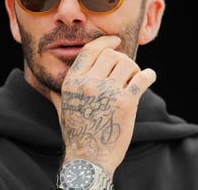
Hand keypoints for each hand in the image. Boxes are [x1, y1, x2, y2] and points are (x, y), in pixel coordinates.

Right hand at [49, 35, 156, 175]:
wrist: (89, 157)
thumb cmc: (77, 132)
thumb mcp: (62, 108)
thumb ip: (59, 93)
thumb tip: (49, 87)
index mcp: (73, 81)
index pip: (91, 51)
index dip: (105, 41)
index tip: (115, 40)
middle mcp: (89, 83)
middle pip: (111, 55)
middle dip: (121, 59)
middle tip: (126, 70)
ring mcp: (108, 92)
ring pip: (127, 64)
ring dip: (134, 68)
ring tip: (135, 78)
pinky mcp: (126, 103)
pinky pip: (142, 78)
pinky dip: (148, 75)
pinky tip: (148, 77)